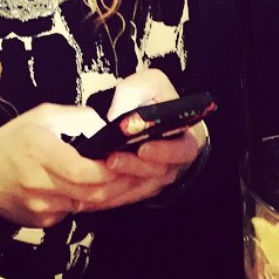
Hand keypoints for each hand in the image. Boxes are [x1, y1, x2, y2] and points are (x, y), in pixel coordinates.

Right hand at [0, 103, 154, 228]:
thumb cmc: (8, 142)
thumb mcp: (40, 117)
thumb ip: (76, 118)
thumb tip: (110, 122)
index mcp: (38, 152)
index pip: (83, 172)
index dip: (112, 169)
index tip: (131, 156)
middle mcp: (40, 184)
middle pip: (94, 194)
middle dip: (126, 183)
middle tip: (151, 169)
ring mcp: (43, 208)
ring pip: (92, 206)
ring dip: (118, 194)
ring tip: (142, 178)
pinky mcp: (45, 222)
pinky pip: (79, 211)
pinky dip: (99, 201)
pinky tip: (114, 188)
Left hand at [78, 69, 207, 210]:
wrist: (152, 116)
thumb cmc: (154, 99)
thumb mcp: (150, 84)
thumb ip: (135, 92)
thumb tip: (117, 114)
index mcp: (184, 139)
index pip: (182, 151)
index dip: (164, 152)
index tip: (143, 147)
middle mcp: (173, 164)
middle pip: (158, 174)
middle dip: (134, 167)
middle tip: (113, 159)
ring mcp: (156, 178)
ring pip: (140, 187)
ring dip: (119, 181)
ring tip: (101, 168)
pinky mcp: (139, 186)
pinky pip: (127, 194)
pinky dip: (111, 191)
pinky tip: (95, 184)